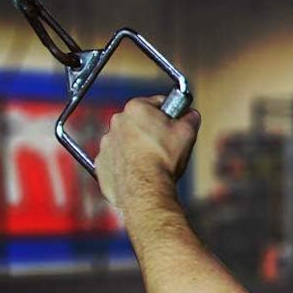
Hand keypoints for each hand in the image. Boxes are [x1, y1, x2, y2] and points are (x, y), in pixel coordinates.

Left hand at [95, 94, 201, 211]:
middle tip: (165, 144)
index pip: (157, 102)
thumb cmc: (163, 160)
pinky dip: (127, 162)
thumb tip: (190, 114)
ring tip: (153, 160)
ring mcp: (106, 143)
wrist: (144, 189)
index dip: (169, 114)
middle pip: (139, 121)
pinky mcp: (102, 162)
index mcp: (136, 109)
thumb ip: (190, 117)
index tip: (175, 123)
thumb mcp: (188, 132)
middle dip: (151, 130)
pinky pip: (117, 158)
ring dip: (138, 146)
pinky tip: (140, 170)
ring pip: (127, 139)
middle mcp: (117, 122)